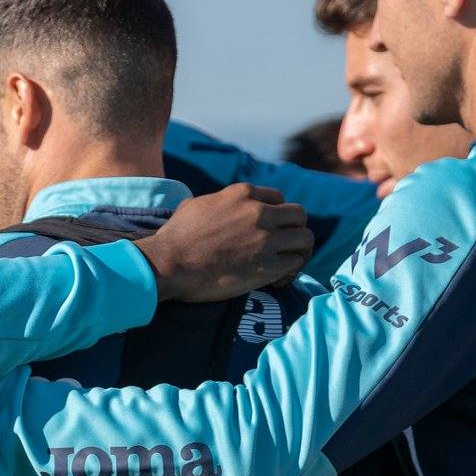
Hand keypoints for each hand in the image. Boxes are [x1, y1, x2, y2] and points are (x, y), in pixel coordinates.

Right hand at [137, 184, 312, 301]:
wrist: (169, 263)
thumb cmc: (175, 236)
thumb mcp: (196, 205)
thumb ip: (216, 201)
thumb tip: (215, 204)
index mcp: (243, 194)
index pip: (278, 198)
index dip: (276, 215)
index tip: (269, 229)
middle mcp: (260, 212)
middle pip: (298, 215)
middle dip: (294, 230)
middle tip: (284, 246)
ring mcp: (267, 239)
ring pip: (305, 239)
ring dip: (298, 251)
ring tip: (287, 264)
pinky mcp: (268, 265)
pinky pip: (296, 264)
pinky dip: (291, 272)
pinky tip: (277, 280)